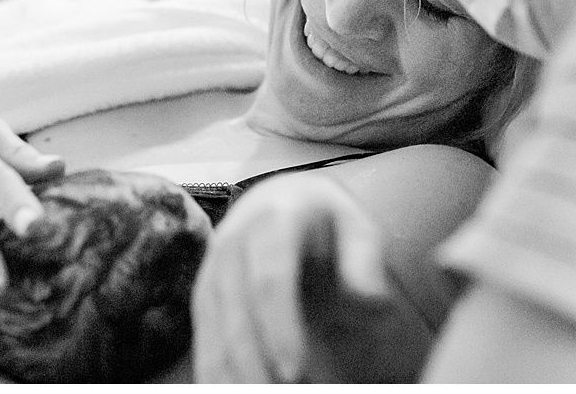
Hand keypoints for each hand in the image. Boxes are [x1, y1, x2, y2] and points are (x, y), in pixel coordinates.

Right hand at [192, 174, 432, 382]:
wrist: (281, 201)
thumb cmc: (328, 223)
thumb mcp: (357, 229)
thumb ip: (364, 262)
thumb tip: (371, 301)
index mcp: (275, 220)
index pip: (271, 280)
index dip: (279, 328)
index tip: (294, 370)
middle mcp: (235, 241)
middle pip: (237, 313)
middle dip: (255, 365)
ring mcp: (213, 268)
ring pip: (214, 331)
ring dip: (233, 375)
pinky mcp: (204, 293)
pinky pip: (204, 339)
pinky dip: (216, 373)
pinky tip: (235, 393)